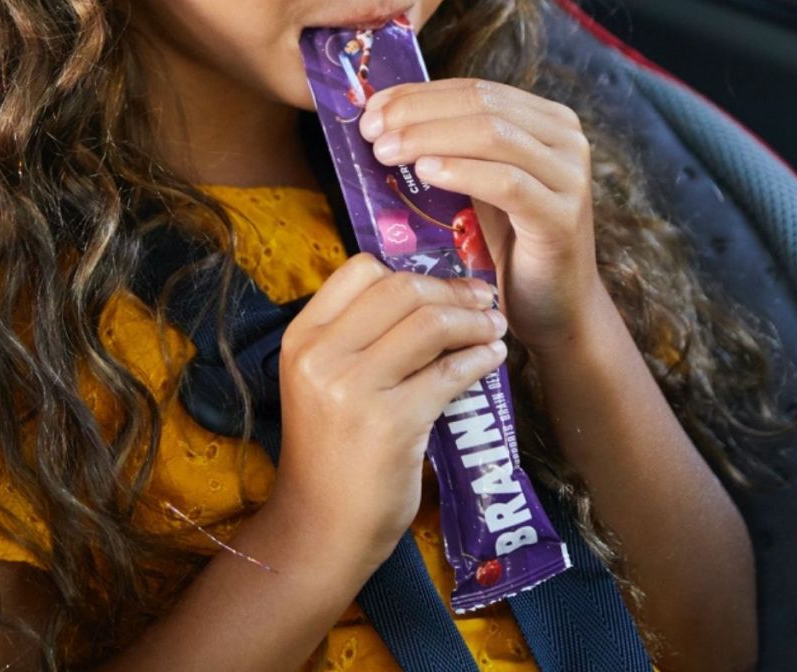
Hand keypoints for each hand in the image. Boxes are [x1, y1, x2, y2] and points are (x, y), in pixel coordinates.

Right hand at [275, 253, 508, 567]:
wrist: (321, 526)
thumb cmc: (330, 452)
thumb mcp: (323, 382)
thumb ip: (358, 339)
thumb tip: (431, 297)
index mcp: (302, 338)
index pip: (359, 270)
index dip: (410, 272)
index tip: (443, 288)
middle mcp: (321, 355)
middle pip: (401, 290)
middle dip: (453, 291)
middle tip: (483, 301)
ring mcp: (353, 389)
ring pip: (430, 324)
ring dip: (475, 321)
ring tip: (494, 328)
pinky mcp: (391, 423)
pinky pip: (449, 373)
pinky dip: (480, 359)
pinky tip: (492, 360)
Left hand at [360, 79, 602, 352]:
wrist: (555, 307)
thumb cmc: (508, 246)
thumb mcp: (477, 186)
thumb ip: (450, 150)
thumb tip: (384, 120)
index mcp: (546, 120)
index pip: (475, 90)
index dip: (420, 94)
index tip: (372, 109)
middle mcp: (565, 139)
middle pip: (482, 105)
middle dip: (418, 113)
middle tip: (371, 130)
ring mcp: (569, 176)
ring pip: (493, 136)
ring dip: (429, 138)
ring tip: (385, 151)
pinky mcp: (562, 217)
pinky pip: (507, 183)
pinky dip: (461, 172)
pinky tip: (425, 173)